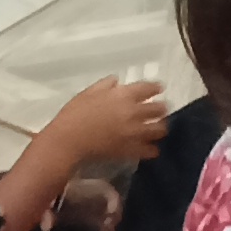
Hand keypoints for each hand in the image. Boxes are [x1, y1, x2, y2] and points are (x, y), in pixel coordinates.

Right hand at [48, 76, 167, 165]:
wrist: (68, 140)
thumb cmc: (74, 114)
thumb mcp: (88, 93)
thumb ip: (105, 85)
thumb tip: (117, 80)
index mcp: (123, 95)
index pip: (149, 88)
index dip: (156, 87)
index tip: (159, 88)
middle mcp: (133, 112)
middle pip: (159, 109)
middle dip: (162, 108)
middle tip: (161, 109)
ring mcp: (134, 132)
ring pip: (159, 129)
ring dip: (160, 128)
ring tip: (158, 128)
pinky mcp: (130, 149)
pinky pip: (149, 150)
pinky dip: (152, 149)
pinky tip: (151, 148)